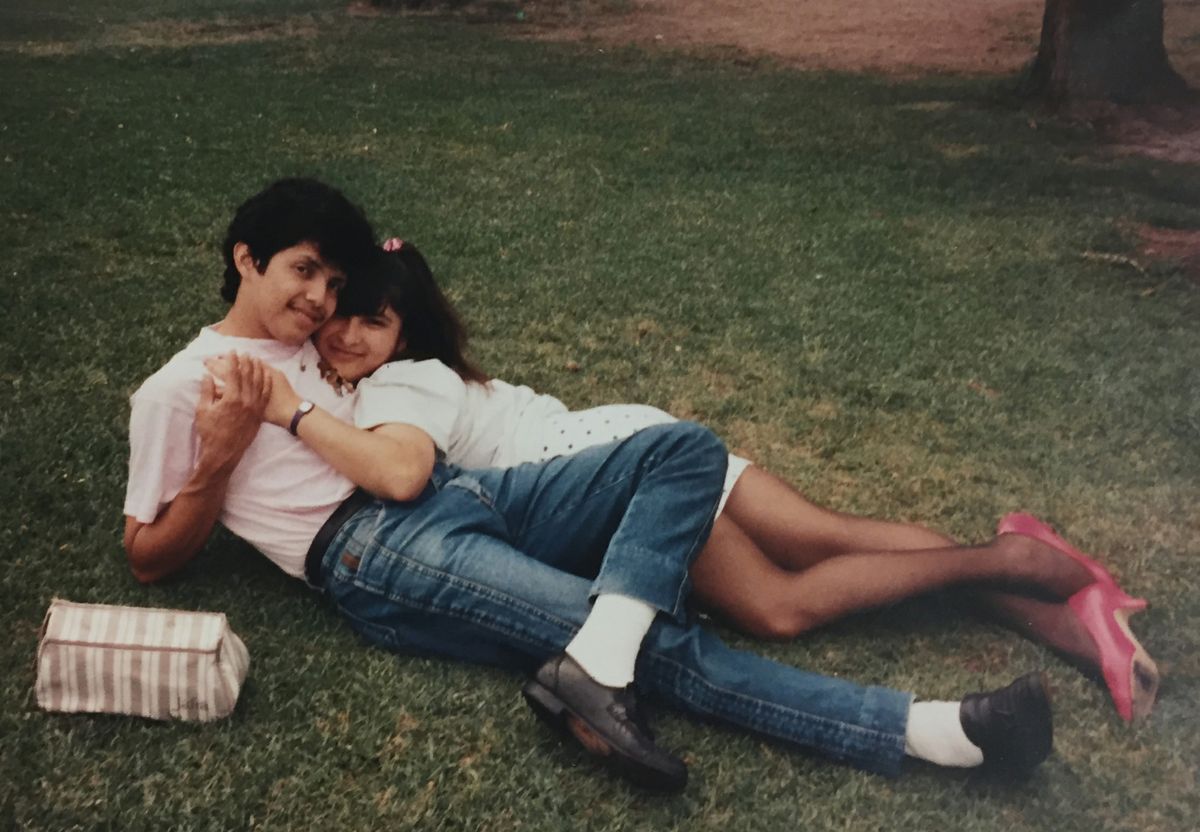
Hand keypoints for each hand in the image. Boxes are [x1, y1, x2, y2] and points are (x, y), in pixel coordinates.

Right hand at [195, 352, 272, 473]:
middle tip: (244, 352)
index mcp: (231, 398)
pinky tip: (267, 374)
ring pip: (259, 383)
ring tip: (256, 358)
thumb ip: (206, 391)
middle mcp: (246, 401)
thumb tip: (207, 375)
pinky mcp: (259, 414)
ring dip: (257, 369)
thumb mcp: (203, 410)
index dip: (232, 361)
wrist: (223, 453)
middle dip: (245, 362)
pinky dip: (266, 383)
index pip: (233, 373)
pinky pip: (265, 395)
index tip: (232, 351)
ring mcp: (255, 408)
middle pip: (247, 375)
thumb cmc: (210, 433)